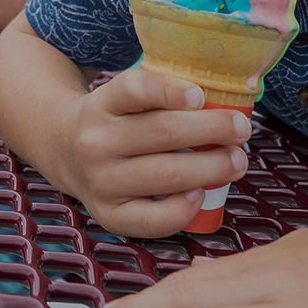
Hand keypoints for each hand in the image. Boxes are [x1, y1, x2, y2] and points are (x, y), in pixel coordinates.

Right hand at [53, 70, 249, 237]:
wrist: (65, 150)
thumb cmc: (116, 120)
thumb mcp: (125, 97)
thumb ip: (163, 95)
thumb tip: (225, 104)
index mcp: (103, 103)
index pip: (134, 89)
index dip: (169, 91)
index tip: (200, 95)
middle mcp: (96, 141)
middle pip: (164, 133)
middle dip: (213, 130)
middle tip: (242, 129)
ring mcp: (100, 180)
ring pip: (167, 175)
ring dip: (212, 168)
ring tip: (236, 161)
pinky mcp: (108, 213)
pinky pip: (153, 218)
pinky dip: (184, 208)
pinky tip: (200, 194)